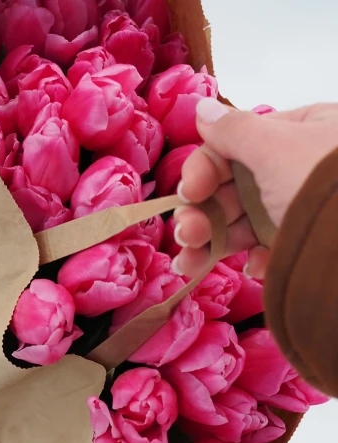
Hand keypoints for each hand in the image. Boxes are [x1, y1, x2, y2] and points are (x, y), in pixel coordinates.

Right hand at [173, 101, 337, 279]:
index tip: (188, 193)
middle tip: (184, 235)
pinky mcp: (307, 247)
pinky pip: (270, 250)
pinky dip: (255, 260)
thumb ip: (233, 131)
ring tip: (190, 264)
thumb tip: (202, 109)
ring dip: (214, 243)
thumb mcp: (275, 148)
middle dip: (203, 214)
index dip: (205, 170)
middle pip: (237, 189)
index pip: (237, 146)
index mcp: (301, 132)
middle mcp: (301, 169)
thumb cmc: (322, 184)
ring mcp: (304, 210)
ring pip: (247, 224)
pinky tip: (252, 268)